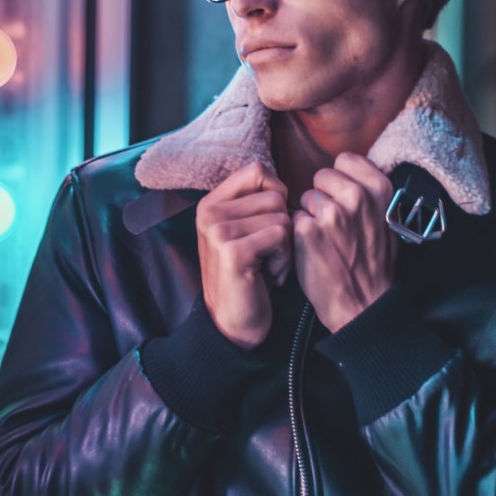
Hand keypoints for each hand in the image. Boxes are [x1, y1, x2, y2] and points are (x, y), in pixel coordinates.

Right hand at [196, 163, 291, 348]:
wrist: (232, 325)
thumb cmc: (249, 275)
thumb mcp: (244, 231)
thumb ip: (254, 203)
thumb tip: (283, 182)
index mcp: (211, 202)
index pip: (257, 171)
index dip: (277, 193)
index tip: (271, 224)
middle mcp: (209, 212)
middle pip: (275, 195)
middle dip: (284, 226)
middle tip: (268, 254)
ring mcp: (218, 230)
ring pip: (282, 217)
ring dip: (286, 246)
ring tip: (268, 265)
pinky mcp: (232, 251)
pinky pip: (281, 236)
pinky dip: (284, 259)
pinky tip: (270, 276)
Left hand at [292, 153, 395, 331]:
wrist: (363, 304)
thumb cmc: (373, 264)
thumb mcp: (387, 221)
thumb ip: (371, 193)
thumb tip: (352, 170)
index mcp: (380, 189)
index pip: (345, 159)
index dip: (340, 179)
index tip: (343, 198)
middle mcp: (357, 196)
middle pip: (322, 176)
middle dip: (322, 196)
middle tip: (334, 224)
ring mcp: (331, 212)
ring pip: (305, 197)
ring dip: (310, 215)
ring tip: (325, 239)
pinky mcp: (307, 230)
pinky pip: (294, 218)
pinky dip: (299, 233)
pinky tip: (312, 249)